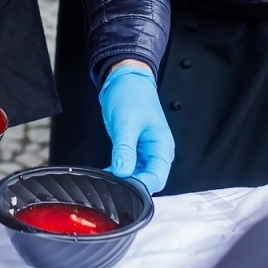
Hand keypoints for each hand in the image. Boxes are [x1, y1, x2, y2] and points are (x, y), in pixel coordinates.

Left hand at [99, 61, 174, 193]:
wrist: (124, 80)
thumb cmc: (132, 95)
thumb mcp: (127, 122)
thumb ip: (125, 148)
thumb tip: (123, 172)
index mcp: (162, 146)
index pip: (158, 177)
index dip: (141, 185)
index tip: (123, 187)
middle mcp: (156, 152)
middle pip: (148, 180)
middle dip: (131, 185)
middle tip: (111, 184)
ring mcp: (144, 151)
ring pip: (136, 176)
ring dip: (122, 179)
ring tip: (106, 178)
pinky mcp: (132, 149)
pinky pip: (127, 167)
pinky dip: (117, 171)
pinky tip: (105, 172)